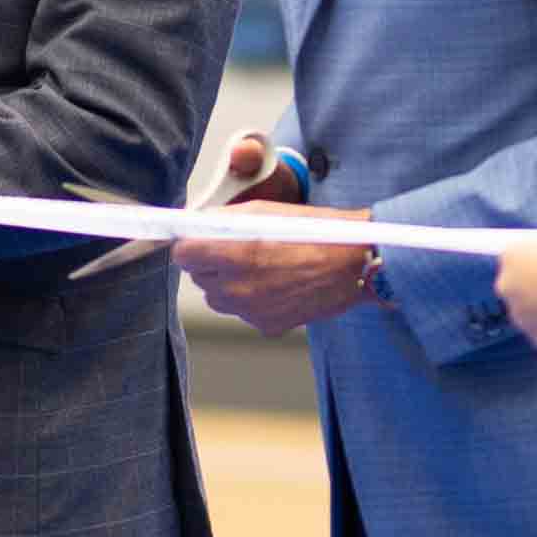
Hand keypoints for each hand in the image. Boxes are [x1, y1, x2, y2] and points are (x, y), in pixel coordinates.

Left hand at [179, 136, 381, 334]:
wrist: (355, 265)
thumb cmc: (316, 232)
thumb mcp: (264, 211)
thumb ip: (222, 220)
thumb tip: (197, 226)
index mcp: (232, 253)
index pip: (182, 254)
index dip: (192, 245)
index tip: (200, 242)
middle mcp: (236, 286)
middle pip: (198, 277)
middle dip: (211, 264)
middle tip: (239, 251)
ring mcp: (250, 311)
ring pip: (218, 298)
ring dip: (229, 284)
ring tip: (261, 268)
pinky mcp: (265, 325)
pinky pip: (243, 313)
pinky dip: (252, 301)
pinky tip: (276, 285)